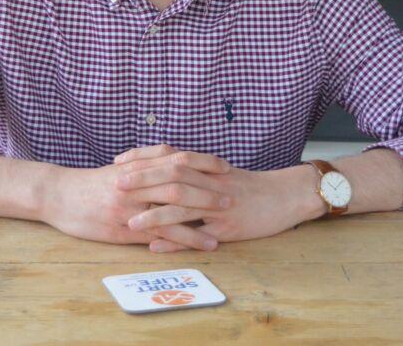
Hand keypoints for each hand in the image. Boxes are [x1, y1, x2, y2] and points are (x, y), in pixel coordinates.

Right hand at [40, 144, 230, 250]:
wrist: (59, 195)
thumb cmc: (92, 182)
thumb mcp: (120, 166)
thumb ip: (146, 159)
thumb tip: (172, 153)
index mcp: (136, 165)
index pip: (176, 159)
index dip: (202, 162)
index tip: (224, 166)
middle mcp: (135, 182)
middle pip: (178, 182)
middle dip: (207, 188)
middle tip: (231, 194)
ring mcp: (130, 206)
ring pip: (171, 209)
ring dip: (200, 217)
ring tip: (223, 226)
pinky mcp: (124, 229)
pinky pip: (158, 235)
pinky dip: (181, 240)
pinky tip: (198, 246)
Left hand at [115, 146, 316, 251]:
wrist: (285, 195)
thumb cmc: (249, 185)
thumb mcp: (220, 172)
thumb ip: (194, 170)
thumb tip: (164, 167)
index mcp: (206, 167)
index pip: (169, 156)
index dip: (143, 158)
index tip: (119, 162)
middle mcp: (210, 182)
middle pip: (172, 176)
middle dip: (143, 180)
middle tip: (116, 184)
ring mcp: (219, 205)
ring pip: (183, 206)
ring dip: (155, 214)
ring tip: (130, 222)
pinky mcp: (229, 228)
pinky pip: (199, 235)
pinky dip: (177, 241)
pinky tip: (156, 246)